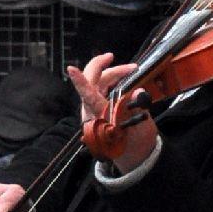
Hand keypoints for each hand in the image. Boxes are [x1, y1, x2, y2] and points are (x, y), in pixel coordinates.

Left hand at [66, 54, 157, 174]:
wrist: (133, 155)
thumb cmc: (135, 143)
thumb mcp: (141, 128)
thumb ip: (138, 108)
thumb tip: (139, 91)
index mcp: (101, 118)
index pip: (89, 97)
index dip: (80, 82)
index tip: (71, 69)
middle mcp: (93, 112)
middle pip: (92, 82)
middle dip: (103, 66)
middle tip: (112, 56)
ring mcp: (94, 109)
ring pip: (98, 82)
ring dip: (112, 73)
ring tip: (131, 70)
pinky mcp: (97, 107)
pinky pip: (101, 87)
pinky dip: (112, 79)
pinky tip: (123, 77)